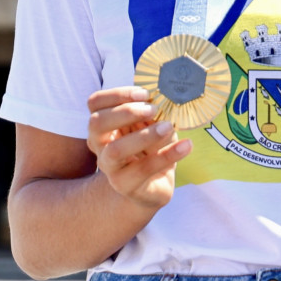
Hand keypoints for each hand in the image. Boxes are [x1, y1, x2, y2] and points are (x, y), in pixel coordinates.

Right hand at [85, 86, 191, 210]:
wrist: (151, 187)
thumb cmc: (149, 149)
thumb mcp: (150, 126)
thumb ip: (151, 114)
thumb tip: (164, 102)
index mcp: (103, 124)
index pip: (95, 103)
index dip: (117, 94)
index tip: (144, 93)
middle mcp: (99, 144)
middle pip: (96, 123)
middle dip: (126, 112)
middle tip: (153, 109)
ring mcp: (109, 167)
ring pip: (115, 150)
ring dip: (144, 135)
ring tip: (168, 127)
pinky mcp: (125, 185)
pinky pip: (143, 169)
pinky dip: (168, 155)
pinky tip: (186, 146)